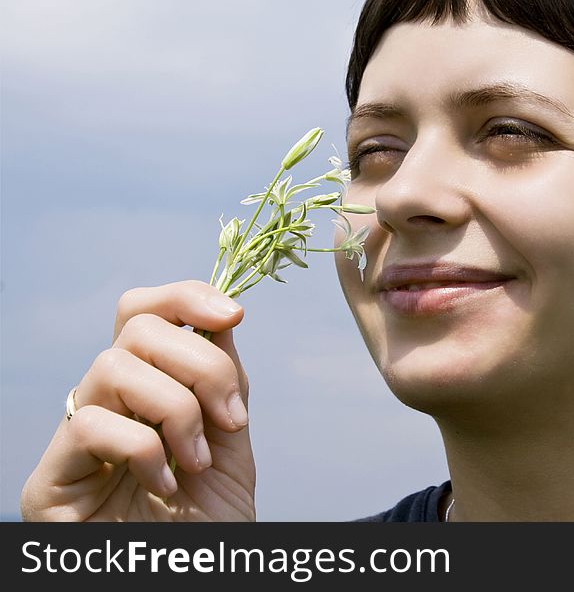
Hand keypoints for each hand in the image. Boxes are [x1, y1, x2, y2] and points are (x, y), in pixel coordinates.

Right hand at [20, 281, 255, 520]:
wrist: (187, 583)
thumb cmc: (207, 521)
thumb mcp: (231, 438)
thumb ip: (225, 379)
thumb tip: (222, 319)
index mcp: (150, 386)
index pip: (146, 311)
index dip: (185, 297)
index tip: (234, 315)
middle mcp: (109, 402)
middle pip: (137, 327)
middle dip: (201, 363)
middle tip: (231, 419)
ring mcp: (78, 436)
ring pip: (115, 365)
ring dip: (177, 410)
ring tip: (197, 461)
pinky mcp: (52, 476)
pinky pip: (91, 423)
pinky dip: (143, 448)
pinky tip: (164, 484)